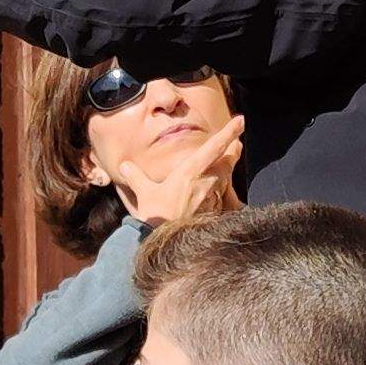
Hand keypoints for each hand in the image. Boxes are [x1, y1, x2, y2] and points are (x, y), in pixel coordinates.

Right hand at [109, 110, 244, 228]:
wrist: (167, 243)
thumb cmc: (156, 217)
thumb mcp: (143, 193)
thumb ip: (136, 177)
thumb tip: (125, 166)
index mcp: (189, 173)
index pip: (213, 148)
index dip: (228, 132)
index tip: (240, 121)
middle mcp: (204, 183)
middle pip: (226, 163)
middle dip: (233, 152)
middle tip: (238, 143)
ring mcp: (210, 199)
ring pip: (225, 179)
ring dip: (227, 170)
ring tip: (229, 162)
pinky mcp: (211, 212)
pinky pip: (219, 197)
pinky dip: (219, 191)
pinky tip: (215, 192)